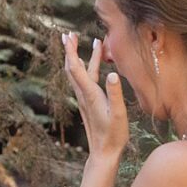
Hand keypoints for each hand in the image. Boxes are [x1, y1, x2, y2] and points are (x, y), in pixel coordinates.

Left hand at [62, 32, 127, 161]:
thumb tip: (112, 73)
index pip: (76, 68)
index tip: (67, 37)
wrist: (104, 152)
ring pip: (80, 73)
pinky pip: (86, 80)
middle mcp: (84, 95)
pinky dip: (89, 67)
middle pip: (73, 68)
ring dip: (82, 57)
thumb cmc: (113, 134)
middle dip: (71, 50)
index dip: (71, 51)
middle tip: (69, 34)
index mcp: (90, 94)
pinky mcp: (89, 103)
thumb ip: (115, 93)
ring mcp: (85, 99)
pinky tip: (97, 65)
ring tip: (92, 42)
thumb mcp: (119, 114)